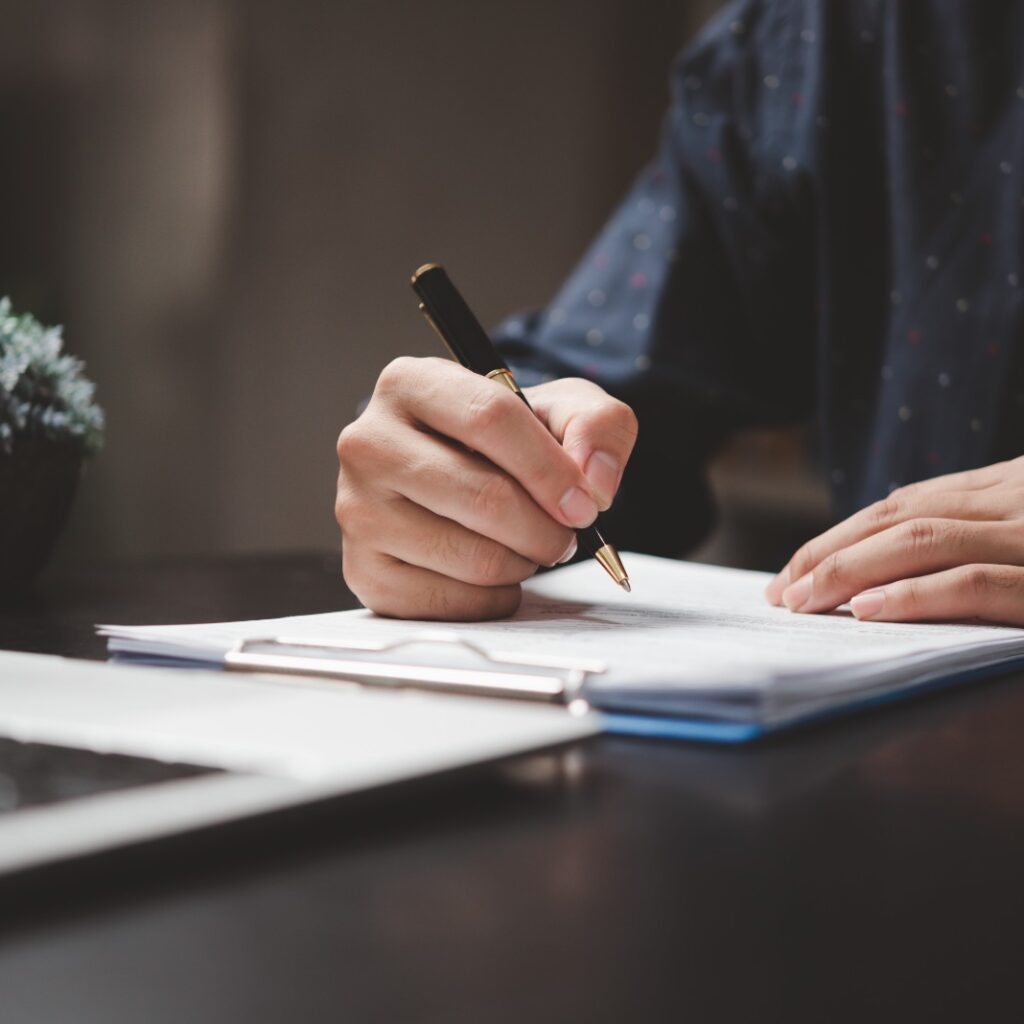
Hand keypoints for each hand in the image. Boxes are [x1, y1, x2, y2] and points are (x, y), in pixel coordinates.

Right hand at [336, 357, 637, 620]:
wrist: (459, 479)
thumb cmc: (505, 443)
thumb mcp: (561, 410)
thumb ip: (598, 426)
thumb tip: (593, 480)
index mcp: (410, 383)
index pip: (489, 417)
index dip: (550, 468)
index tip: (585, 503)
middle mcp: (369, 442)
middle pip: (483, 496)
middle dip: (545, 528)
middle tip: (565, 535)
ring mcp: (357, 509)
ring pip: (471, 557)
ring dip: (522, 564)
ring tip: (524, 546)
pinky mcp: (362, 570)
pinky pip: (451, 603)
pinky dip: (493, 598)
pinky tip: (491, 573)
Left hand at [764, 457, 1023, 624]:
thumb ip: (980, 532)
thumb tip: (889, 573)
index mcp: (1010, 485)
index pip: (906, 505)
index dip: (842, 538)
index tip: (795, 572)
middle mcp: (1017, 498)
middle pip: (900, 517)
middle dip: (831, 553)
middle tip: (783, 593)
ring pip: (923, 539)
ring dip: (852, 570)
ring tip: (804, 601)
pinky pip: (973, 582)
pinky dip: (913, 594)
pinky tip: (866, 609)